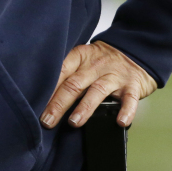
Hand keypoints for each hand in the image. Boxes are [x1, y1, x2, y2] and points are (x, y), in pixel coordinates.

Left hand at [41, 41, 156, 129]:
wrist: (135, 50)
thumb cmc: (103, 60)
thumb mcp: (84, 59)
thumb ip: (69, 74)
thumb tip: (46, 96)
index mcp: (80, 57)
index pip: (60, 72)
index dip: (48, 89)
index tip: (36, 104)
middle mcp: (95, 66)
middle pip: (74, 84)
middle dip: (58, 103)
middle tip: (47, 120)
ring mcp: (114, 75)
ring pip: (97, 91)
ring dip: (85, 108)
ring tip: (74, 123)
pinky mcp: (132, 85)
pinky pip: (129, 99)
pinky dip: (126, 111)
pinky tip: (120, 122)